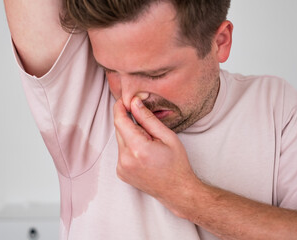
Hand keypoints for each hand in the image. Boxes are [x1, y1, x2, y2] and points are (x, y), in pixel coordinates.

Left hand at [114, 96, 199, 214]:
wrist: (176, 190)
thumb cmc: (176, 163)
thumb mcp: (167, 136)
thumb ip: (148, 118)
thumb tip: (134, 102)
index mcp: (138, 149)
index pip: (120, 121)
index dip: (120, 107)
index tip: (124, 100)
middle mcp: (125, 159)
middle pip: (119, 129)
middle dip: (129, 122)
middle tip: (147, 126)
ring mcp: (121, 168)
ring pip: (120, 140)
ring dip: (130, 136)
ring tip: (149, 144)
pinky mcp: (120, 172)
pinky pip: (121, 151)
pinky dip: (129, 147)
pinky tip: (144, 154)